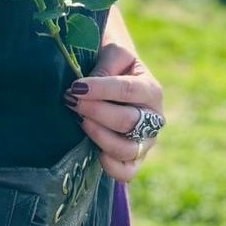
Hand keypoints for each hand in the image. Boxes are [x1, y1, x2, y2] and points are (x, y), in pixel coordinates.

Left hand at [62, 43, 164, 182]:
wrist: (119, 77)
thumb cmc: (114, 63)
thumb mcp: (114, 53)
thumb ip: (105, 66)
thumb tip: (87, 88)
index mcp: (151, 90)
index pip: (129, 91)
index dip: (102, 89)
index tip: (77, 86)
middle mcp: (154, 118)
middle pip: (127, 121)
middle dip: (96, 111)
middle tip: (71, 101)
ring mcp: (146, 141)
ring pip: (127, 148)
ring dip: (99, 135)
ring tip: (79, 120)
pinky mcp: (135, 159)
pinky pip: (127, 171)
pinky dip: (112, 167)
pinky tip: (95, 153)